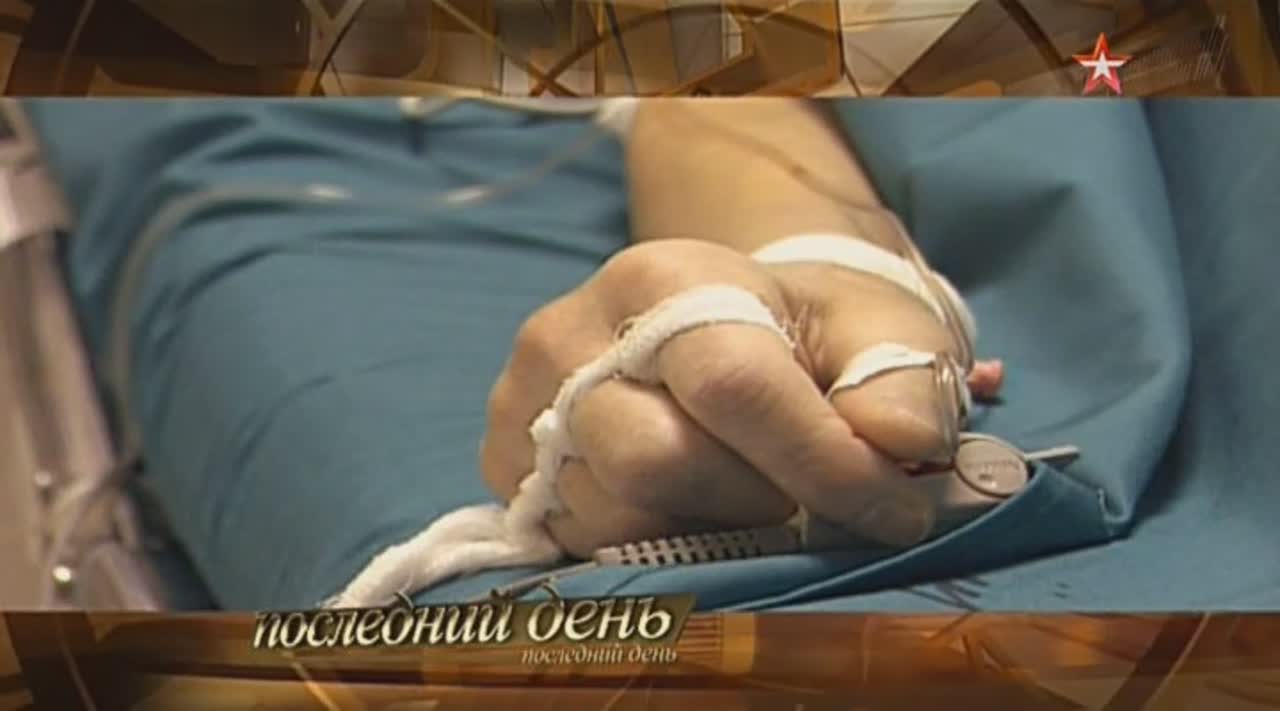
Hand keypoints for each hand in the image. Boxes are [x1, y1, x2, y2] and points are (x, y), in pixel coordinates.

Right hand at [481, 239, 991, 558]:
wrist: (717, 326)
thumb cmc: (804, 335)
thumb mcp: (877, 332)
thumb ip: (902, 380)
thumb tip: (900, 443)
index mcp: (664, 279)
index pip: (734, 385)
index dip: (821, 463)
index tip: (895, 509)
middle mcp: (570, 332)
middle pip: (655, 461)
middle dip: (754, 502)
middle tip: (801, 496)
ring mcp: (523, 400)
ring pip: (615, 515)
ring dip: (706, 529)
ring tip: (746, 492)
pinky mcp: (506, 460)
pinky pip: (578, 540)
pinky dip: (649, 542)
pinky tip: (686, 503)